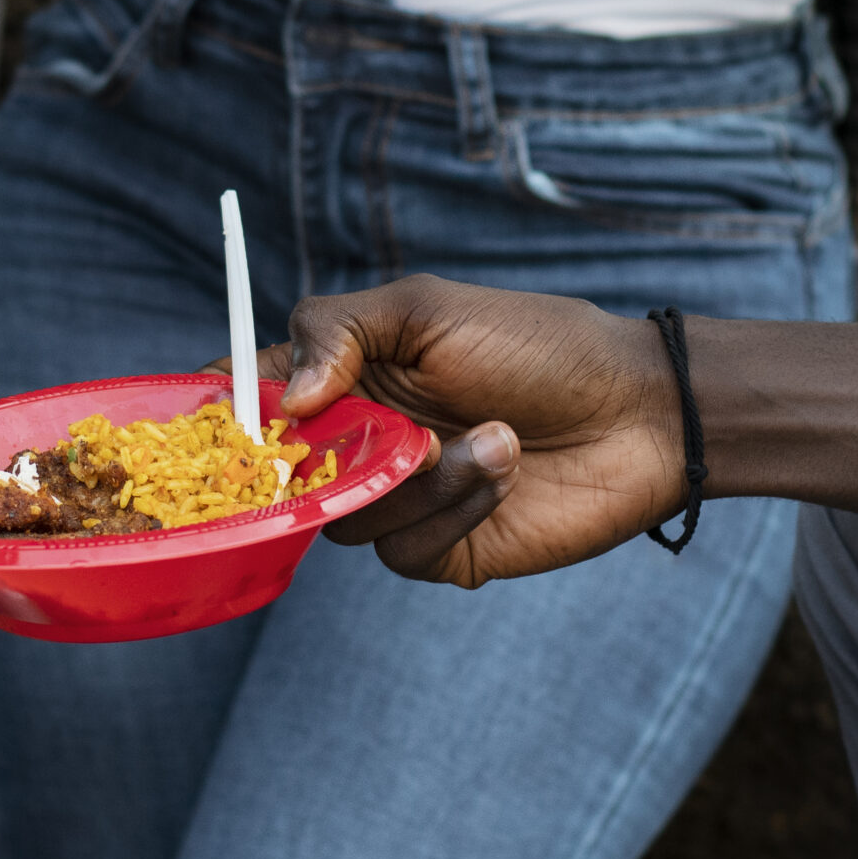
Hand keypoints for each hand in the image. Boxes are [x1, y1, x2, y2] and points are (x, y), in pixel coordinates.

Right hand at [260, 276, 688, 586]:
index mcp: (343, 375)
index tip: (217, 418)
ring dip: (416, 478)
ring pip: (342, 519)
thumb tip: (286, 398)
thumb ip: (339, 331)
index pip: (250, 399)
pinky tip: (504, 467)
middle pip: (277, 477)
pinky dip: (452, 508)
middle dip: (311, 463)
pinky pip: (402, 549)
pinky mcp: (438, 548)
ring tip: (492, 435)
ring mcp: (395, 500)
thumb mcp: (428, 309)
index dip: (221, 414)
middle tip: (361, 439)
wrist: (639, 410)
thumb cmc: (537, 343)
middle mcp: (358, 442)